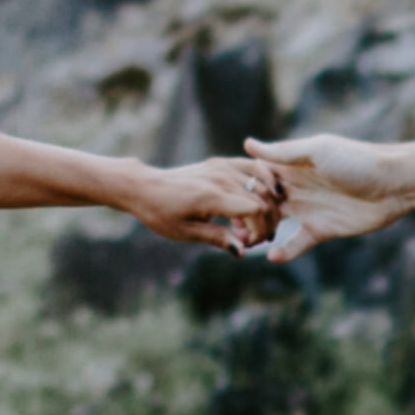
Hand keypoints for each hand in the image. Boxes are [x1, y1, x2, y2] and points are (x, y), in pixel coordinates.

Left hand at [121, 153, 281, 249]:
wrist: (145, 187)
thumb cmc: (161, 213)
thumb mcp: (186, 232)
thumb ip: (217, 238)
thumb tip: (242, 251)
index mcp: (212, 197)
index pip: (256, 210)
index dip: (260, 230)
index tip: (249, 244)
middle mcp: (220, 178)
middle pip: (263, 198)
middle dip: (266, 222)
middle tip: (256, 239)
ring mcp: (222, 167)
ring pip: (262, 184)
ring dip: (267, 206)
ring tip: (257, 224)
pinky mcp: (221, 163)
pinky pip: (253, 167)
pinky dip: (266, 180)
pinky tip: (269, 195)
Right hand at [241, 133, 401, 263]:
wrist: (394, 184)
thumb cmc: (357, 160)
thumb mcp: (318, 151)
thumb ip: (283, 153)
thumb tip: (247, 144)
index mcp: (292, 166)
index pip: (257, 176)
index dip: (241, 187)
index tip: (225, 197)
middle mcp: (296, 187)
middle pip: (261, 202)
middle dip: (245, 214)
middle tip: (231, 226)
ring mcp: (308, 209)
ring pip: (274, 223)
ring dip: (259, 233)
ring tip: (244, 243)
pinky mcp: (321, 230)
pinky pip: (297, 243)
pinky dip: (284, 251)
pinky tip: (272, 257)